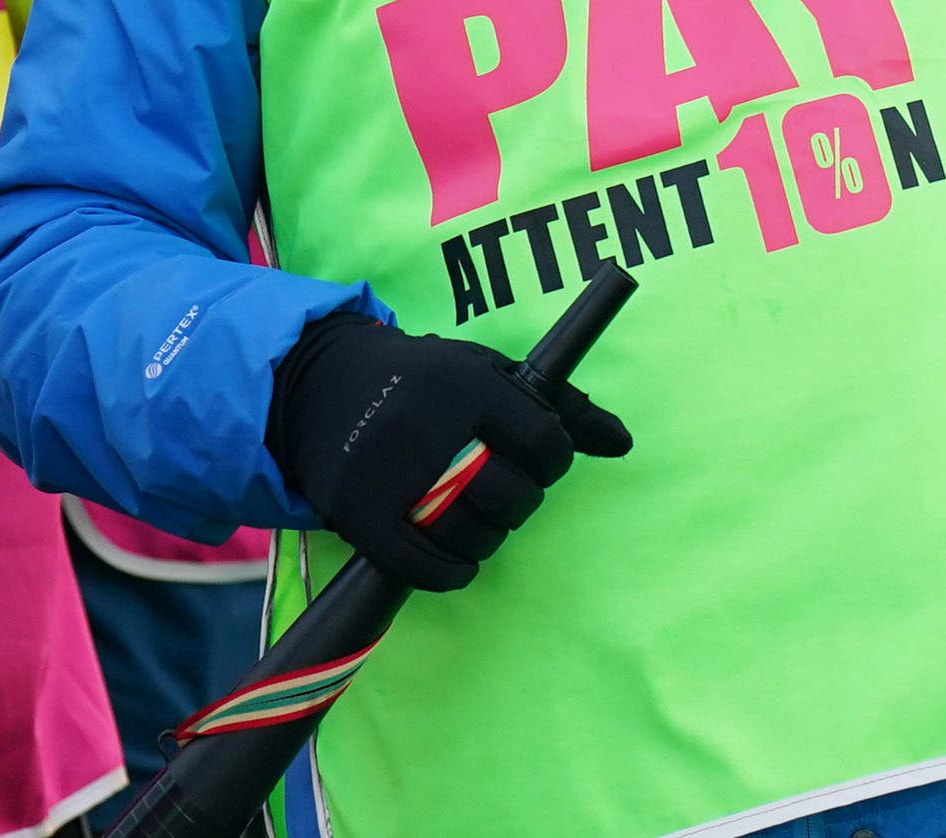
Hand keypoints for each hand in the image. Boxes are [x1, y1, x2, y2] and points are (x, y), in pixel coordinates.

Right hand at [270, 313, 630, 591]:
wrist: (321, 386)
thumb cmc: (425, 381)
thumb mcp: (488, 373)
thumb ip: (559, 407)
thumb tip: (624, 443)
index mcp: (468, 383)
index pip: (546, 442)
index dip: (552, 460)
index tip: (536, 459)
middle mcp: (430, 425)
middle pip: (512, 496)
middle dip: (518, 500)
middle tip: (498, 488)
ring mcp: (392, 472)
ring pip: (472, 536)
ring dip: (485, 538)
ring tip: (472, 515)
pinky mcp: (361, 512)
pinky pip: (426, 568)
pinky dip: (452, 572)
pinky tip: (456, 557)